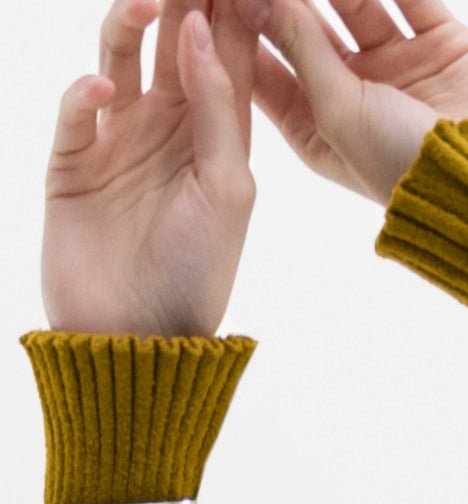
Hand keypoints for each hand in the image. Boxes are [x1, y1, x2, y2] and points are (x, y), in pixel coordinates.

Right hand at [43, 0, 258, 338]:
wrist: (139, 337)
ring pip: (119, 56)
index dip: (226, 8)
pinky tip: (102, 86)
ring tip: (145, 0)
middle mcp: (167, 126)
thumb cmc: (197, 272)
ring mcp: (118, 140)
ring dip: (129, 23)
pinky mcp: (72, 162)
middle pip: (172, 41)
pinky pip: (74, 111)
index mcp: (216, 134)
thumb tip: (200, 28)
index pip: (224, 53)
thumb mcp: (226, 189)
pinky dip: (84, 93)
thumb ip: (217, 110)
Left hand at [250, 0, 467, 207]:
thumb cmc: (410, 170)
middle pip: (302, 27)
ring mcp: (397, 68)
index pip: (265, 66)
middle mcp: (353, 96)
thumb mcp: (339, 111)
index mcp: (318, 129)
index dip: (238, 23)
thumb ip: (298, 44)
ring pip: (352, 1)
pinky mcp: (441, 44)